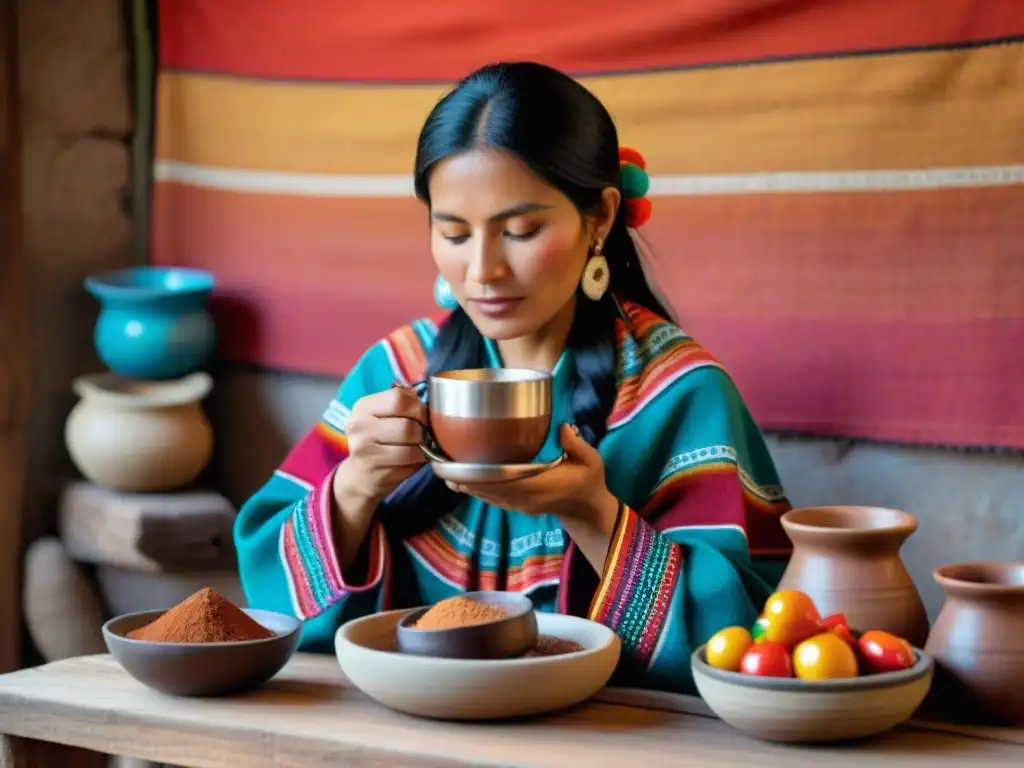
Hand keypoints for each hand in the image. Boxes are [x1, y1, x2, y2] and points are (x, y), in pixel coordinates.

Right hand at [333, 384, 427, 507]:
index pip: (399, 398)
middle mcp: (359, 427)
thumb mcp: (383, 415)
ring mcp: (365, 451)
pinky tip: (414, 459)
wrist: (361, 475)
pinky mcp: (376, 471)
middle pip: (408, 425)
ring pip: (412, 447)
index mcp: (363, 407)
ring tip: (421, 446)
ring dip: (423, 448)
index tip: (423, 415)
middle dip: (424, 430)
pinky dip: (419, 461)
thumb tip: (429, 396)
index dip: (418, 406)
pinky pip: (411, 463)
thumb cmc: (379, 440)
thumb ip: (404, 402)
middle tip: (426, 434)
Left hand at [447, 424, 619, 533]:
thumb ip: (575, 444)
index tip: (462, 468)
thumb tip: (562, 428)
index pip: (506, 482)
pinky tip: (463, 482)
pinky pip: (494, 499)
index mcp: (542, 486)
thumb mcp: (590, 460)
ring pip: (489, 496)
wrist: (588, 508)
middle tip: (442, 468)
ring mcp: (521, 504)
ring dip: (468, 486)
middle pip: (490, 490)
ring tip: (446, 474)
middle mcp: (526, 498)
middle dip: (466, 480)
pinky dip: (478, 491)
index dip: (482, 477)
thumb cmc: (589, 480)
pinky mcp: (519, 505)